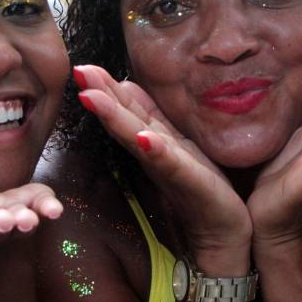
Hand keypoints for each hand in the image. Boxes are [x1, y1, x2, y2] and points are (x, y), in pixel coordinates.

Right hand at [74, 65, 251, 251]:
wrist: (222, 235)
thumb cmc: (201, 191)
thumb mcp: (176, 147)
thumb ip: (151, 119)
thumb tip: (127, 85)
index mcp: (156, 143)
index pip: (128, 110)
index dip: (106, 88)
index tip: (82, 66)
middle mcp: (158, 155)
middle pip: (127, 121)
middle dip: (103, 97)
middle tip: (79, 71)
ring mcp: (172, 171)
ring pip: (140, 141)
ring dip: (117, 120)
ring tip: (95, 98)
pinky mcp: (193, 186)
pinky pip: (174, 166)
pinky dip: (158, 152)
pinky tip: (145, 138)